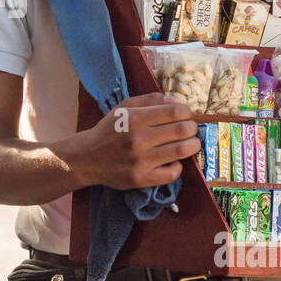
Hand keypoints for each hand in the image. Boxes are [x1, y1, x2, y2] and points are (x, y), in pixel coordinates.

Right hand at [68, 92, 199, 190]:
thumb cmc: (109, 130)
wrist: (87, 158)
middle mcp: (138, 139)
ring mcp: (140, 161)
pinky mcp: (142, 179)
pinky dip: (178, 166)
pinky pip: (173, 173)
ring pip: (181, 151)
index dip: (187, 112)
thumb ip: (150, 101)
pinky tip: (173, 161)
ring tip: (190, 143)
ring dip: (192, 145)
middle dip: (192, 128)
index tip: (186, 114)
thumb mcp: (124, 108)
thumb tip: (178, 101)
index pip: (174, 112)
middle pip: (182, 130)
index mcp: (134, 118)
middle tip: (190, 129)